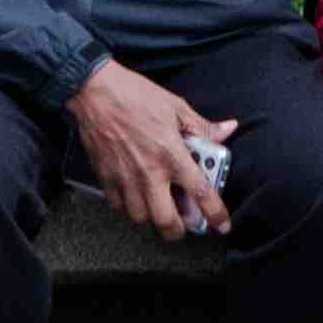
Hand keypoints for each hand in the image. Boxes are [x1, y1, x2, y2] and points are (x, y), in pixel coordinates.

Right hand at [68, 56, 233, 237]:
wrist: (95, 91)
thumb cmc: (134, 95)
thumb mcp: (175, 106)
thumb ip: (202, 126)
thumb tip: (226, 130)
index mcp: (172, 154)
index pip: (201, 193)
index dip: (216, 214)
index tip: (223, 226)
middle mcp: (149, 172)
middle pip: (166, 221)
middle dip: (178, 230)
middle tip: (182, 224)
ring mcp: (125, 178)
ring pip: (141, 218)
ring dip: (152, 217)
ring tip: (158, 206)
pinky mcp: (105, 178)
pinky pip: (118, 206)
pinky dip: (128, 207)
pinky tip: (134, 195)